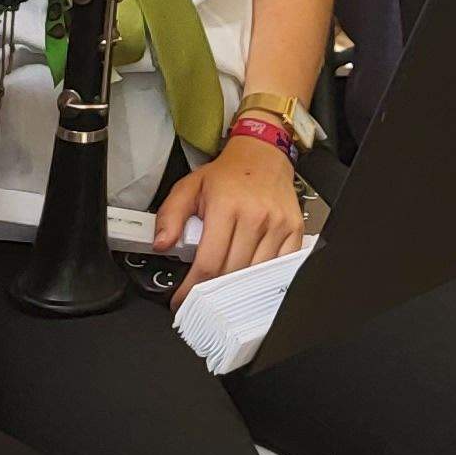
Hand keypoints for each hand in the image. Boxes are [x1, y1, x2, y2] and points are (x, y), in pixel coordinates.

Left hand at [157, 134, 308, 288]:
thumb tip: (161, 244)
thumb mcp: (190, 187)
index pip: (208, 262)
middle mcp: (255, 216)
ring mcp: (277, 224)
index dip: (192, 288)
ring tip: (221, 287)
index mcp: (225, 206)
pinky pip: (279, 268)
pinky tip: (248, 278)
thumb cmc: (227, 175)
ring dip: (236, 286)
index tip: (183, 300)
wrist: (263, 154)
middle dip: (211, 290)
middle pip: (231, 273)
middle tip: (199, 295)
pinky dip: (263, 279)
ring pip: (254, 275)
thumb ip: (170, 215)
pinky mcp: (294, 230)